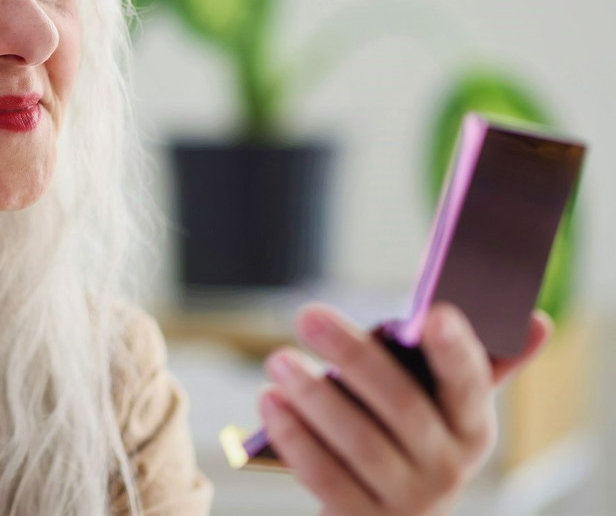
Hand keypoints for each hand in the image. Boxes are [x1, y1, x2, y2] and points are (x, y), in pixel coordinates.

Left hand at [258, 302, 552, 515]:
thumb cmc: (412, 437)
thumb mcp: (446, 406)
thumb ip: (476, 361)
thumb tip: (537, 319)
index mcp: (474, 427)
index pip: (470, 384)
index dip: (456, 350)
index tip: (434, 312)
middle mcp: (449, 467)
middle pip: (400, 406)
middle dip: (352, 355)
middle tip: (308, 314)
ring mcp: (407, 500)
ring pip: (357, 442)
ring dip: (313, 396)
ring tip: (280, 360)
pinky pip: (324, 476)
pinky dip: (294, 436)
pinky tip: (271, 403)